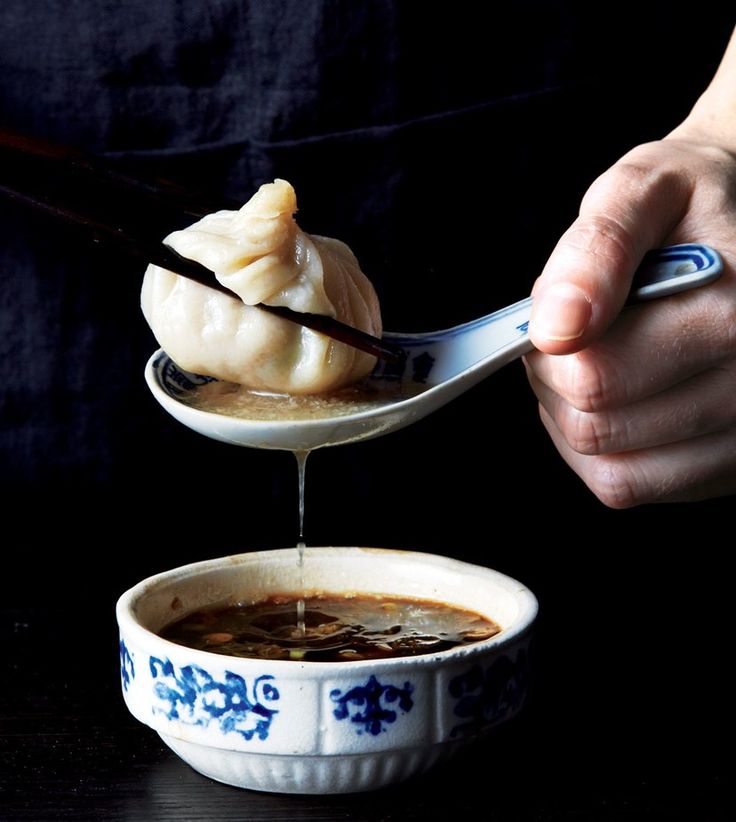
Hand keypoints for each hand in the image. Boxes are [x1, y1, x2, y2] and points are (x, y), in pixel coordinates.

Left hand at [524, 136, 735, 506]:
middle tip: (571, 339)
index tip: (557, 317)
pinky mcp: (729, 465)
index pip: (593, 379)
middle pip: (596, 430)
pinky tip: (618, 401)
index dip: (550, 352)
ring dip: (577, 425)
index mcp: (729, 315)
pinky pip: (637, 487)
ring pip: (615, 476)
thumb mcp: (643, 191)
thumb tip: (556, 326)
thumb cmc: (692, 207)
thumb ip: (596, 251)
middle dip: (558, 385)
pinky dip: (606, 454)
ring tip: (595, 367)